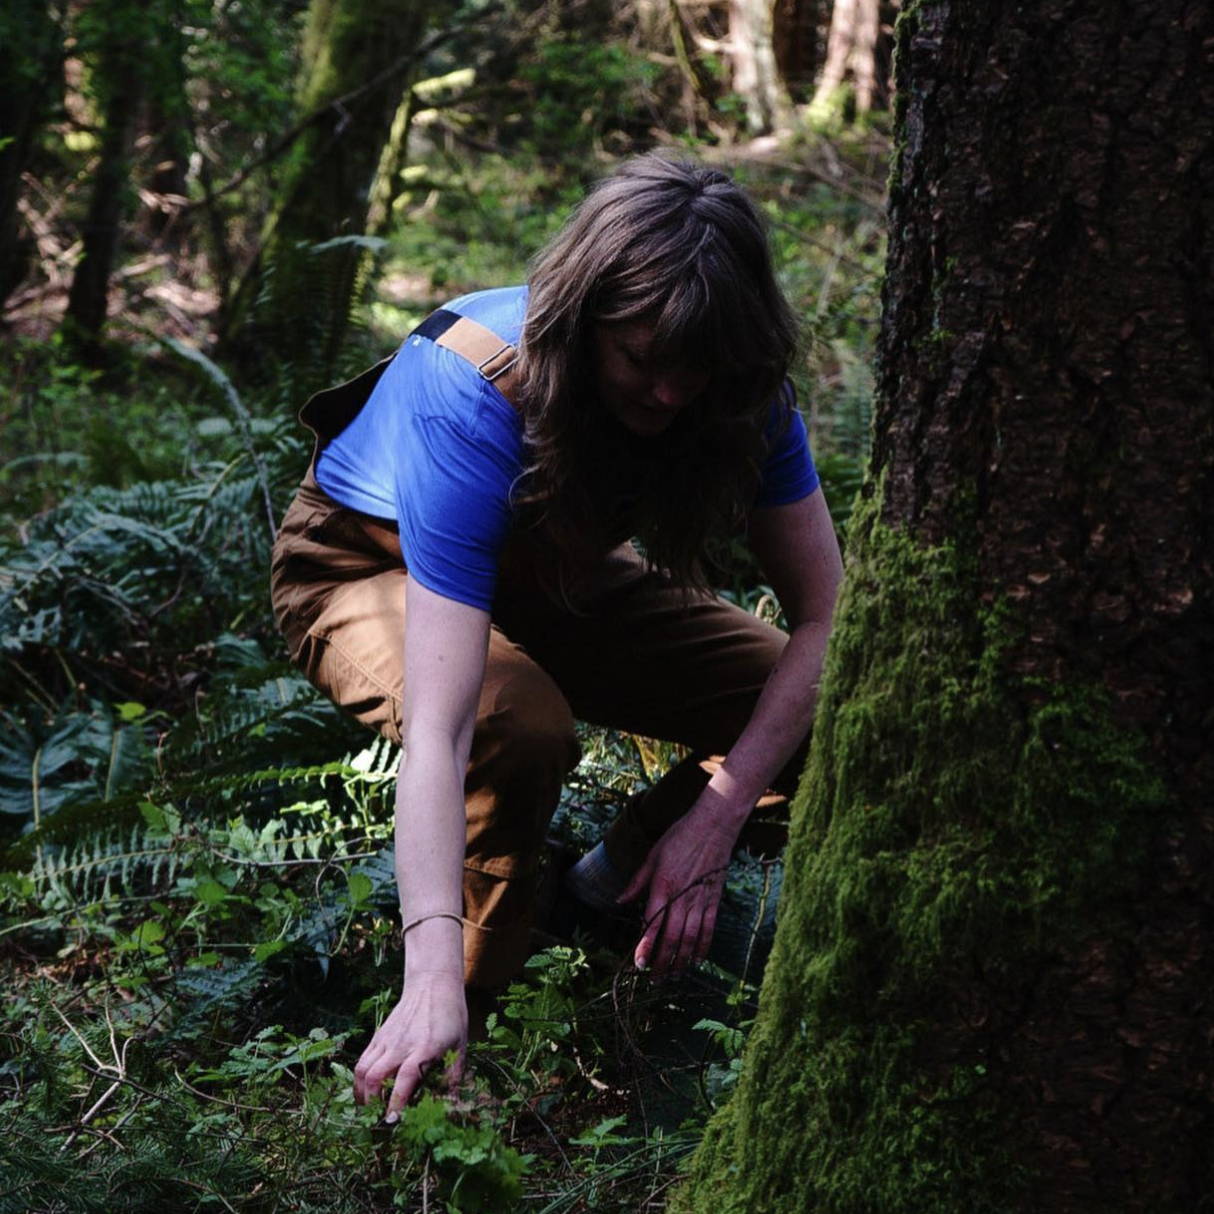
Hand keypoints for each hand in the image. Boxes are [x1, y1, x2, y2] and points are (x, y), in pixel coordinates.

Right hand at [353, 971, 466, 1120]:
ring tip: (369, 1111)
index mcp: (425, 1047)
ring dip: (363, 1095)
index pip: (405, 1077)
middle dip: (373, 1104)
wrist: (432, 984)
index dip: (397, 1101)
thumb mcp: (460, 1045)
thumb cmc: (450, 1016)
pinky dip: (360, 1081)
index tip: (393, 1120)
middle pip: (376, 1076)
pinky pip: (362, 1061)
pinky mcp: (378, 1036)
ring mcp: (387, 1039)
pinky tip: (366, 1093)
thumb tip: (452, 1106)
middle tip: (379, 1121)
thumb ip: (454, 1076)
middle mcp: (402, 1044)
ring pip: (363, 1070)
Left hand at [618, 804, 737, 972]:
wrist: (713, 826)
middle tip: (654, 979)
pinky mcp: (714, 900)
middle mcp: (682, 897)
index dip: (646, 947)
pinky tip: (697, 960)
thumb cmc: (679, 838)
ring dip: (681, 961)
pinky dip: (703, 948)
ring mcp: (700, 900)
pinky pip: (709, 930)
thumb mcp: (652, 856)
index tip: (639, 964)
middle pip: (672, 938)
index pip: (653, 924)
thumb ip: (636, 882)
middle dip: (662, 962)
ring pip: (691, 939)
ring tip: (673, 975)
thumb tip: (619, 901)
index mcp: (663, 886)